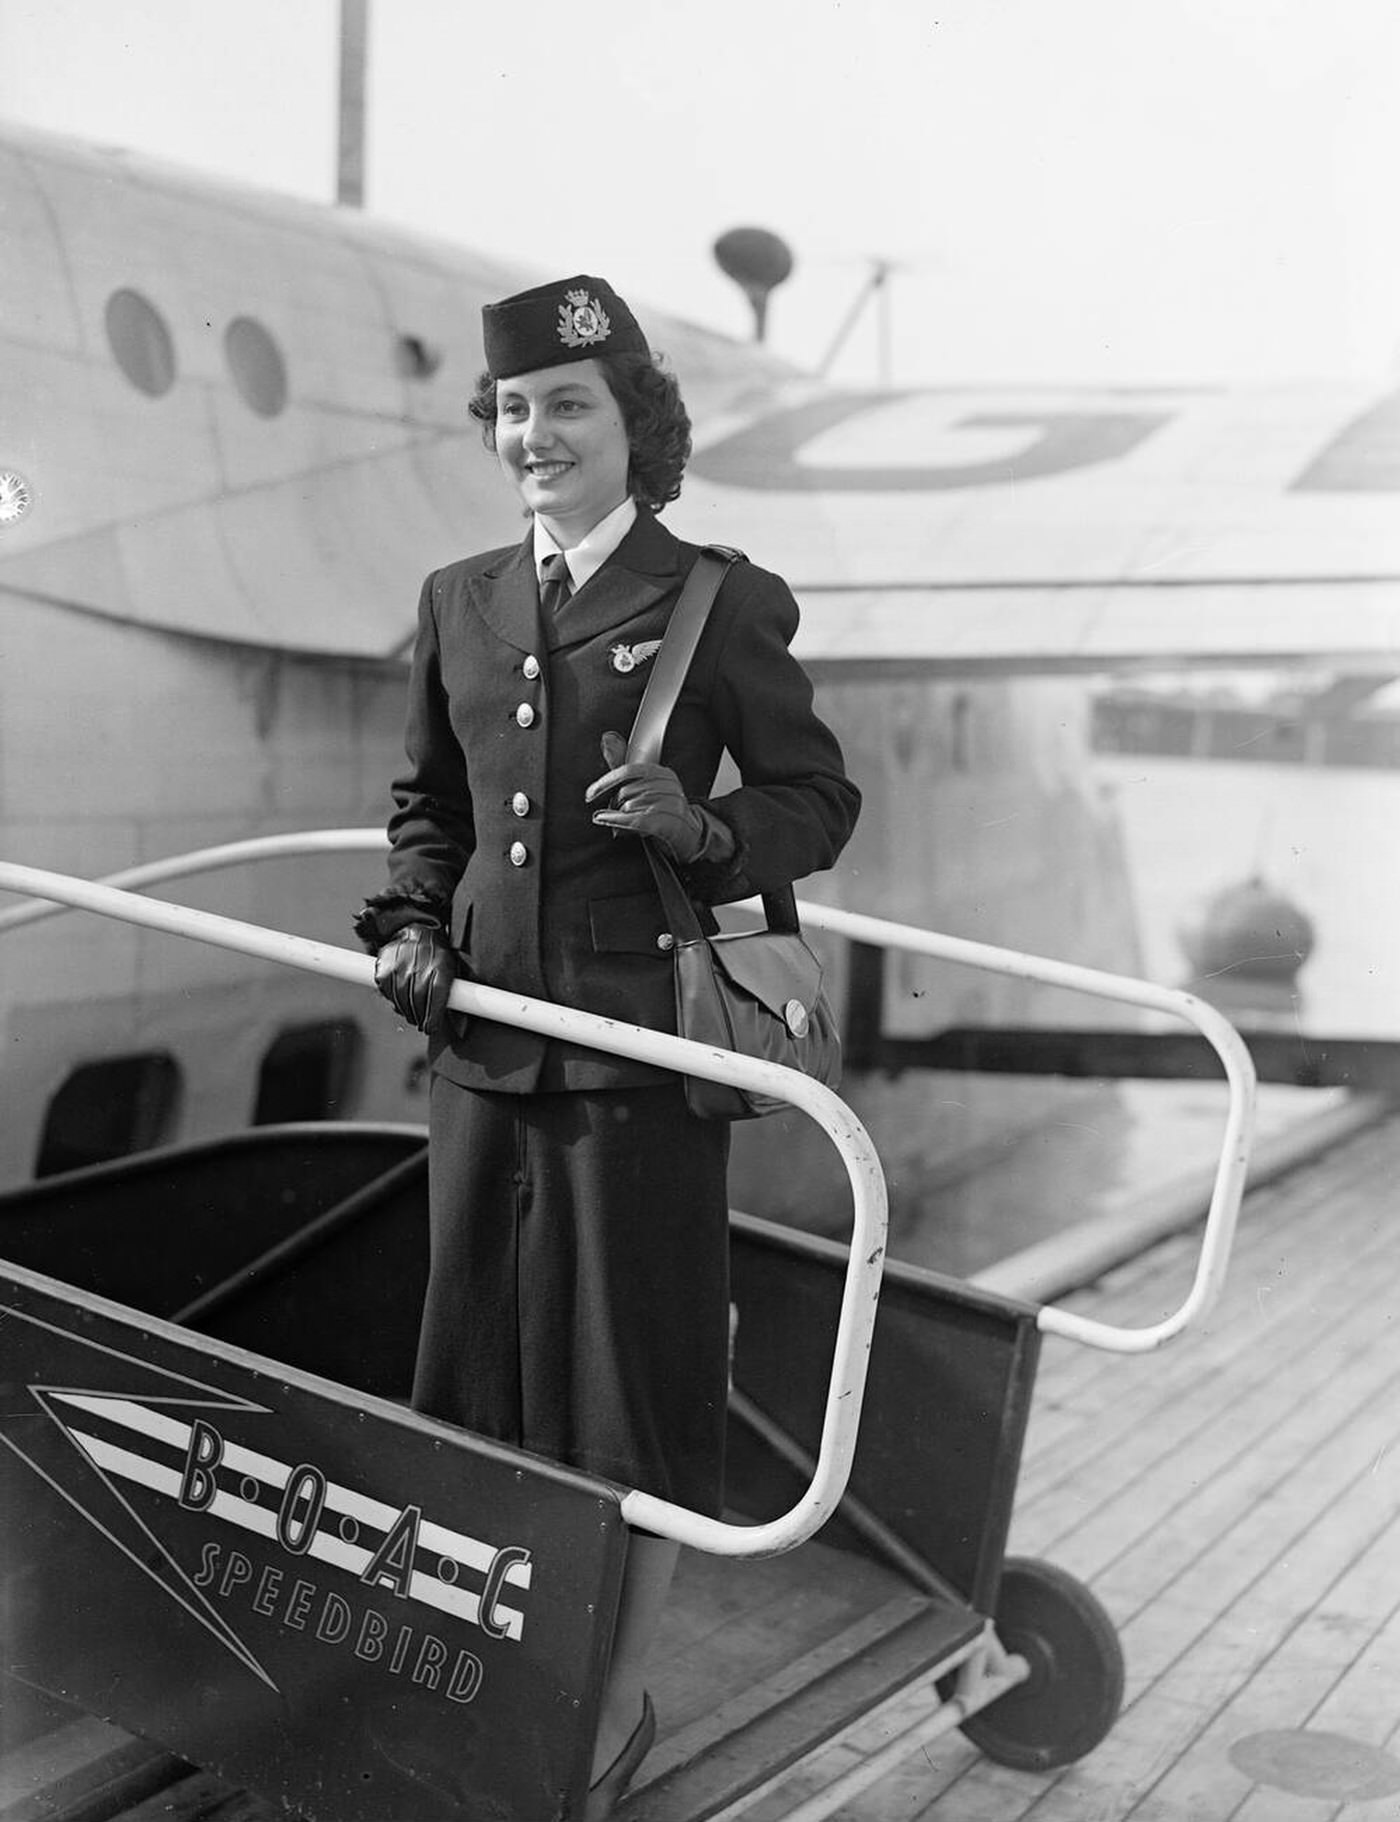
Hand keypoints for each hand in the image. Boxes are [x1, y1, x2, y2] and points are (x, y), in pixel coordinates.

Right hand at [373, 924, 458, 1032]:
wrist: (416, 930)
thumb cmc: (437, 953)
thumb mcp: (451, 968)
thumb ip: (454, 994)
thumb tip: (461, 1027)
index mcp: (440, 969)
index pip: (436, 1001)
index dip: (432, 1019)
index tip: (431, 1027)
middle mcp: (418, 969)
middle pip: (417, 1005)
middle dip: (420, 1018)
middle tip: (422, 1022)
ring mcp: (399, 969)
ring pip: (401, 1002)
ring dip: (406, 1010)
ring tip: (412, 1010)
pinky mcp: (384, 970)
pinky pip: (388, 993)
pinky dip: (394, 997)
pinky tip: (401, 993)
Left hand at [585, 731, 705, 861]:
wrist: (689, 834)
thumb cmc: (662, 811)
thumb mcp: (643, 786)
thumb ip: (622, 764)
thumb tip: (607, 737)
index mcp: (662, 773)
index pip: (628, 771)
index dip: (605, 783)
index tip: (590, 794)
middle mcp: (669, 786)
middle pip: (626, 792)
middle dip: (615, 805)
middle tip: (615, 814)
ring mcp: (671, 804)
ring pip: (629, 807)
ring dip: (620, 818)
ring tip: (625, 824)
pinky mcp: (668, 822)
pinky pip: (635, 819)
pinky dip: (616, 821)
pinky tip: (604, 820)